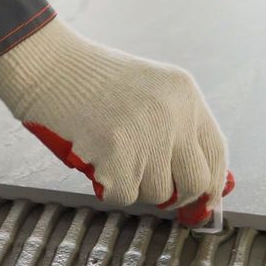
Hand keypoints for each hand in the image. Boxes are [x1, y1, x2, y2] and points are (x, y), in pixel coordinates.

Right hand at [0, 17, 233, 227]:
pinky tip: (96, 158)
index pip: (217, 153)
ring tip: (111, 154)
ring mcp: (147, 135)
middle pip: (196, 183)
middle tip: (152, 187)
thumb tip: (202, 187)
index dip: (212, 185)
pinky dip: (107, 186)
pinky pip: (124, 196)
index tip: (203, 202)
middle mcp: (174, 115)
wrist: (47, 64)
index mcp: (185, 96)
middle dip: (177, 197)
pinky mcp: (118, 155)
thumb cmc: (89, 81)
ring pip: (157, 194)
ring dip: (133, 185)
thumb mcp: (148, 92)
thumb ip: (175, 130)